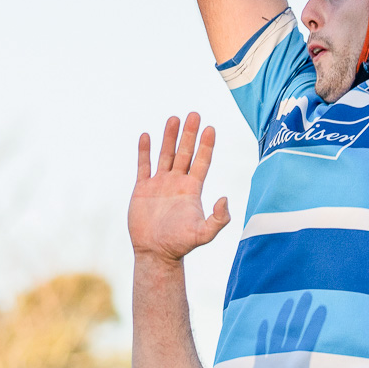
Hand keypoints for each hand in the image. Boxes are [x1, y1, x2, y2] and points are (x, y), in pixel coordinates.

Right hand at [129, 113, 230, 261]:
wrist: (155, 253)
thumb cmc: (180, 245)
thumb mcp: (204, 234)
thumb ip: (218, 219)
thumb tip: (225, 199)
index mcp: (192, 190)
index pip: (201, 161)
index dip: (206, 145)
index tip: (210, 128)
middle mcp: (177, 183)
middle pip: (185, 152)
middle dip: (189, 134)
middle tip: (194, 114)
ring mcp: (160, 184)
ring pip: (165, 155)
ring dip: (169, 137)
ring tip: (173, 118)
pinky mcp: (143, 189)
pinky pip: (144, 166)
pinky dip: (145, 151)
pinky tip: (146, 136)